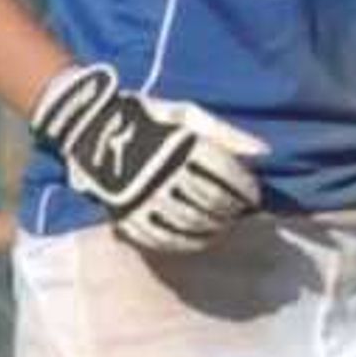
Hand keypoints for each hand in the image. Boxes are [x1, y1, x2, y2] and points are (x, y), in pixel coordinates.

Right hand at [30, 63, 266, 254]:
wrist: (91, 125)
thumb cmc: (148, 117)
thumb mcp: (189, 114)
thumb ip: (227, 134)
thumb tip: (264, 152)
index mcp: (182, 146)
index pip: (227, 178)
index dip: (245, 190)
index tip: (253, 195)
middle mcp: (164, 174)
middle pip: (211, 204)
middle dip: (231, 211)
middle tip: (238, 213)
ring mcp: (143, 196)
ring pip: (189, 224)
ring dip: (212, 229)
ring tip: (221, 226)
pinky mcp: (125, 213)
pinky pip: (160, 237)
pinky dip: (184, 242)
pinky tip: (196, 239)